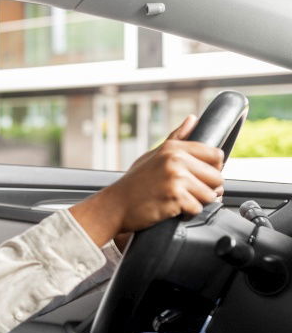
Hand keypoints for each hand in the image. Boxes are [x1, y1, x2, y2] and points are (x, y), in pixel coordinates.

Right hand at [71, 115, 224, 246]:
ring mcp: (175, 178)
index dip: (212, 169)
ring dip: (197, 202)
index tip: (197, 176)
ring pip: (210, 195)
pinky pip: (198, 209)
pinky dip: (188, 213)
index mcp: (174, 148)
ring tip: (178, 200)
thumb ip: (176, 138)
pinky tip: (172, 208)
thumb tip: (193, 119)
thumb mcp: (153, 155)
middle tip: (186, 192)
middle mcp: (176, 160)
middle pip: (217, 178)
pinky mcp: (175, 198)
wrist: (115, 206)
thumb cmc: (135, 183)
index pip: (216, 155)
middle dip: (206, 189)